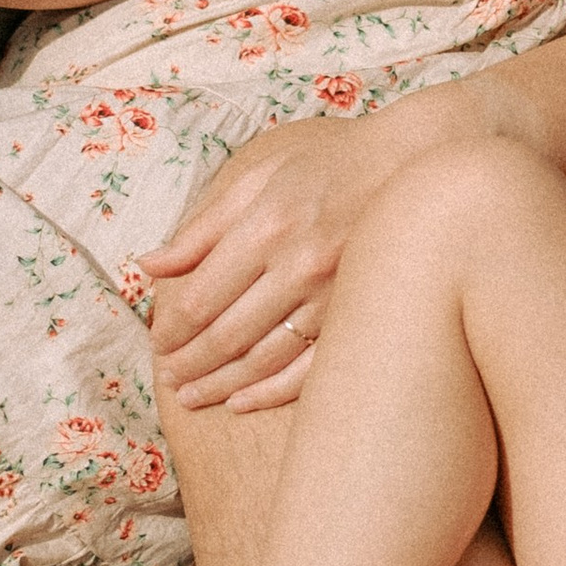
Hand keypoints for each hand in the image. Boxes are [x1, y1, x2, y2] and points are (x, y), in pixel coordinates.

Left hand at [143, 114, 394, 413]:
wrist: (416, 164)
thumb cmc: (331, 165)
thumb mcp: (260, 177)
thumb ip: (203, 227)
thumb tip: (149, 265)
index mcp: (267, 226)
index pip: (201, 297)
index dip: (172, 328)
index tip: (158, 342)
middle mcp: (299, 266)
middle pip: (227, 334)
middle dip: (189, 363)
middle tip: (168, 379)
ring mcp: (334, 296)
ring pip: (264, 359)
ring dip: (220, 383)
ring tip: (192, 396)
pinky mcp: (360, 315)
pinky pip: (311, 369)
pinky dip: (272, 392)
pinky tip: (242, 402)